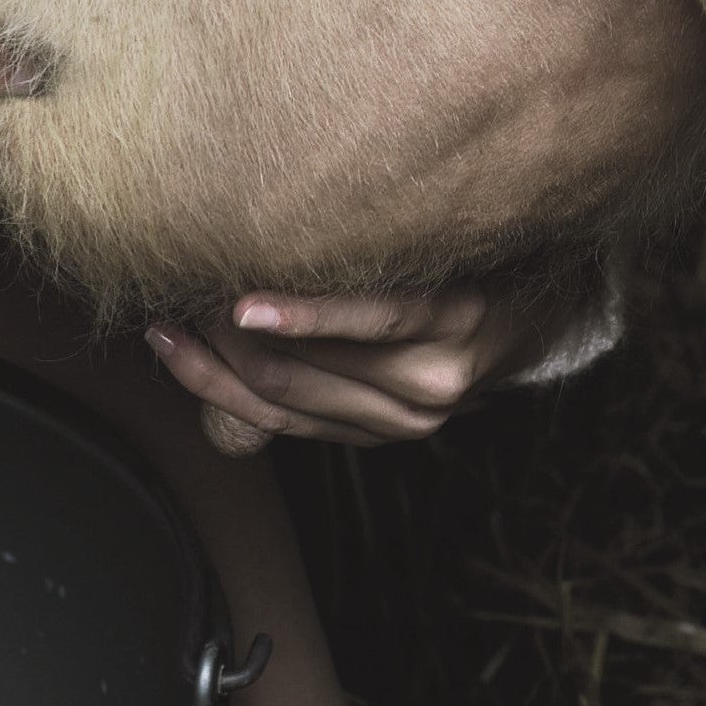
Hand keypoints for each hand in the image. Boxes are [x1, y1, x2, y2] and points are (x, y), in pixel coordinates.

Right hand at [145, 284, 569, 453]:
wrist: (551, 290)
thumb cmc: (448, 311)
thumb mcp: (384, 362)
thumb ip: (304, 381)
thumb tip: (211, 407)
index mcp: (373, 428)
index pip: (263, 416)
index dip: (200, 378)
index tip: (154, 333)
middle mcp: (400, 418)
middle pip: (272, 387)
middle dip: (208, 346)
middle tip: (170, 293)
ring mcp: (430, 376)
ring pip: (302, 361)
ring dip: (236, 324)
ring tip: (198, 277)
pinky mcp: (453, 323)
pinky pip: (366, 319)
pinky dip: (301, 315)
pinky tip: (251, 305)